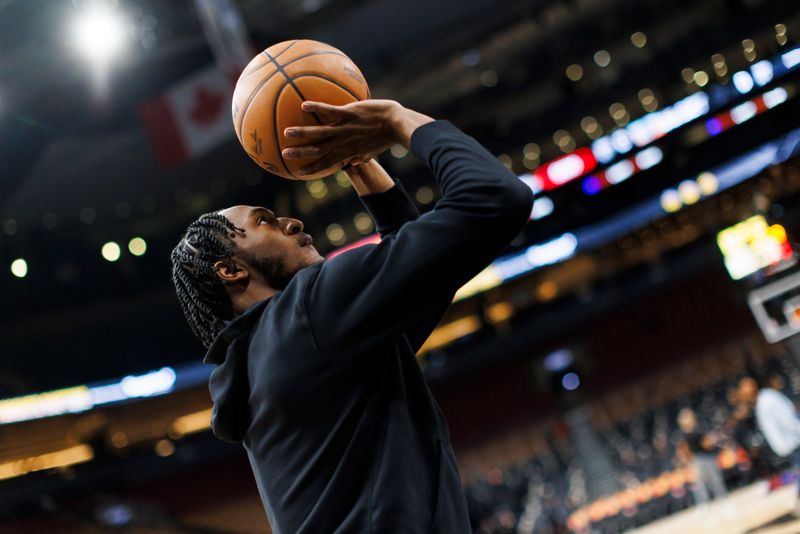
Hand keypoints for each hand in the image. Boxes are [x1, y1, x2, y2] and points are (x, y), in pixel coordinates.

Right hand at [282, 99, 431, 175]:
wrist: (398, 124)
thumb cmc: (387, 136)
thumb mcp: (373, 151)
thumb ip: (361, 157)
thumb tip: (353, 163)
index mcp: (349, 152)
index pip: (327, 163)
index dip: (313, 168)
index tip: (299, 172)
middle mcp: (344, 142)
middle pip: (319, 150)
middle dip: (301, 153)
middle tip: (284, 154)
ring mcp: (346, 128)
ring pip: (320, 133)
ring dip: (302, 134)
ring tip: (286, 132)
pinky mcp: (350, 113)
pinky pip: (331, 111)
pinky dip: (317, 108)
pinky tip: (303, 105)